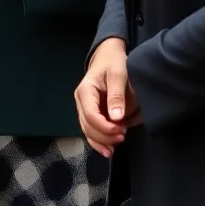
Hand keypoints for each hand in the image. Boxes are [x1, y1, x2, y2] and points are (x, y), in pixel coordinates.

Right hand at [75, 38, 139, 157]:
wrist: (108, 56)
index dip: (105, 127)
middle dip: (105, 136)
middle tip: (123, 136)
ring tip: (118, 144)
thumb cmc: (113, 63)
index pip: (91, 116)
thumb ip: (117, 95)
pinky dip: (98, 141)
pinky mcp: (90, 112)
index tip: (122, 131)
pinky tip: (109, 149)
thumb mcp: (118, 74)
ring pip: (87, 131)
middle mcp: (81, 101)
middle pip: (87, 126)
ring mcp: (84, 107)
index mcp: (85, 91)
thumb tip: (117, 118)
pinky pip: (90, 130)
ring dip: (102, 141)